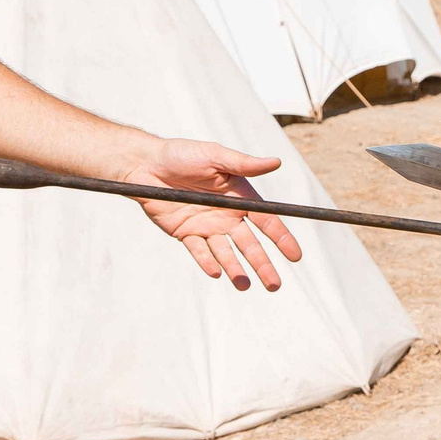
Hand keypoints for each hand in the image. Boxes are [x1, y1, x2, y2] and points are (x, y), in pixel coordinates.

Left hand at [121, 138, 304, 291]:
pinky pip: (199, 252)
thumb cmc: (182, 154)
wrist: (145, 163)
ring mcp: (206, 227)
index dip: (282, 238)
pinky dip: (207, 262)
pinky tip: (215, 272)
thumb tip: (276, 162)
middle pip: (249, 245)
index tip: (295, 256)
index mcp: (239, 197)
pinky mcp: (185, 234)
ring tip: (244, 284)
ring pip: (226, 253)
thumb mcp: (215, 155)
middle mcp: (226, 215)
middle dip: (263, 265)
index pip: (266, 221)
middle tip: (274, 285)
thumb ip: (244, 164)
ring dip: (236, 270)